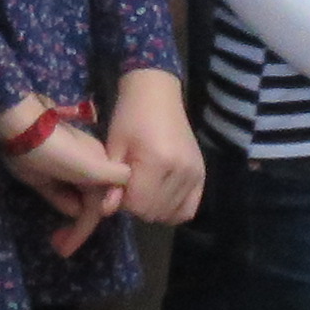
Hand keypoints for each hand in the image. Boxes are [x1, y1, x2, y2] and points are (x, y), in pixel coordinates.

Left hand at [0, 94, 132, 255]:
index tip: (74, 244)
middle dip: (79, 229)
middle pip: (88, 207)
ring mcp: (66, 176)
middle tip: (62, 250)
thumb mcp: (91, 166)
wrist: (22, 133)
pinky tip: (55, 225)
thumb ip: (114, 177)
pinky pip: (59, 199)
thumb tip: (131, 182)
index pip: (100, 205)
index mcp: (102, 169)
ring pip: (74, 205)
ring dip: (69, 224)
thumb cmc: (60, 151)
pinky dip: (61, 209)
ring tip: (58, 244)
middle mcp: (88, 173)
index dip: (89, 225)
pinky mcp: (46, 179)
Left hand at [108, 68, 204, 227]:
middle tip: (130, 186)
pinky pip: (189, 209)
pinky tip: (162, 197)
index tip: (118, 187)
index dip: (123, 201)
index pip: (139, 205)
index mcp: (157, 162)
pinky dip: (173, 209)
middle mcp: (181, 171)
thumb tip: (107, 211)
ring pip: (170, 214)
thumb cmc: (130, 117)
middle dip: (137, 206)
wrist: (158, 95)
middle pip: (154, 212)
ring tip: (145, 189)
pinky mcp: (202, 175)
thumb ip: (112, 182)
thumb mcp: (114, 147)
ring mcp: (195, 174)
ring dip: (154, 208)